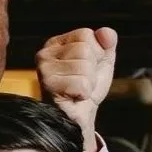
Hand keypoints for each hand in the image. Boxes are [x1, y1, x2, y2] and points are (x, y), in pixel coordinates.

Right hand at [36, 26, 117, 151]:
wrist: (79, 118)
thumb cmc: (86, 90)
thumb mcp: (101, 62)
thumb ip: (106, 43)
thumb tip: (106, 32)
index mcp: (56, 43)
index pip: (86, 34)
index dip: (96, 53)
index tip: (87, 69)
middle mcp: (45, 53)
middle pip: (85, 49)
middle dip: (92, 70)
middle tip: (82, 83)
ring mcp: (44, 69)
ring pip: (84, 66)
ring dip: (88, 83)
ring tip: (78, 91)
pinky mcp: (48, 85)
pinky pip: (82, 83)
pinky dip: (84, 94)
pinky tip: (74, 97)